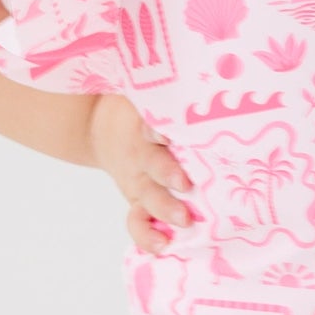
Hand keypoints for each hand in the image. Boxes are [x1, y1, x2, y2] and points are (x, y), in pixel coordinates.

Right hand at [88, 93, 196, 253]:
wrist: (99, 128)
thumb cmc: (141, 111)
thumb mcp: (149, 96)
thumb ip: (176, 90)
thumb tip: (215, 68)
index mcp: (146, 124)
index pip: (150, 124)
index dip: (158, 129)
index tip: (166, 133)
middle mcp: (143, 152)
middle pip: (153, 162)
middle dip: (168, 173)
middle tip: (186, 184)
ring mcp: (138, 179)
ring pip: (148, 194)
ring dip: (165, 208)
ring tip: (184, 220)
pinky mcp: (136, 199)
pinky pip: (136, 220)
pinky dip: (146, 235)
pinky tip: (161, 246)